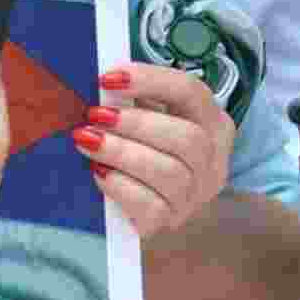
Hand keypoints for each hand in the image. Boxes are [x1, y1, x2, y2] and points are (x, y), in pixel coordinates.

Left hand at [70, 62, 234, 240]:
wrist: (144, 199)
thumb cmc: (143, 145)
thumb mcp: (147, 115)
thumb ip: (132, 99)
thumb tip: (99, 85)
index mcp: (212, 122)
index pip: (190, 92)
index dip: (149, 81)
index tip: (107, 79)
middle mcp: (213, 159)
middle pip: (188, 138)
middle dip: (135, 124)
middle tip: (93, 116)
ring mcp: (196, 195)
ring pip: (171, 173)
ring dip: (121, 153)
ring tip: (87, 142)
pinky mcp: (172, 221)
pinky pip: (151, 207)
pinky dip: (120, 186)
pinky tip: (98, 173)